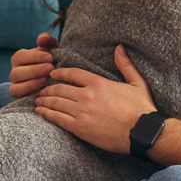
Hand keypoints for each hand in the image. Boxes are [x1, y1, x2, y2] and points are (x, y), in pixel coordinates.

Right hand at [9, 32, 57, 98]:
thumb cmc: (51, 60)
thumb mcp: (51, 48)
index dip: (35, 57)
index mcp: (19, 59)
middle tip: (50, 68)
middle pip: (16, 73)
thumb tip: (40, 39)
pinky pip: (22, 98)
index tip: (50, 57)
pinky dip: (32, 95)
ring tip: (46, 80)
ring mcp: (16, 87)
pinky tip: (44, 92)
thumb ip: (47, 40)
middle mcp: (14, 73)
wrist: (54, 77)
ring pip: (16, 88)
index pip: (21, 56)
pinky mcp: (21, 98)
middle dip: (34, 71)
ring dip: (31, 84)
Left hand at [35, 45, 155, 152]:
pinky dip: (46, 114)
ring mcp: (82, 111)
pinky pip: (57, 118)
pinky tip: (40, 112)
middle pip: (60, 88)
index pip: (72, 73)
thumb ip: (126, 65)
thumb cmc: (142, 109)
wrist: (142, 132)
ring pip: (55, 102)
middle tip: (41, 90)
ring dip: (44, 100)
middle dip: (48, 88)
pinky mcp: (80, 128)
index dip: (59, 72)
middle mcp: (87, 95)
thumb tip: (119, 48)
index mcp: (99, 83)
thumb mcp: (137, 83)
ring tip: (38, 101)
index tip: (52, 74)